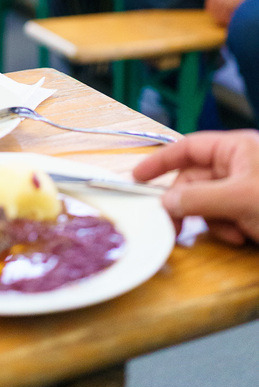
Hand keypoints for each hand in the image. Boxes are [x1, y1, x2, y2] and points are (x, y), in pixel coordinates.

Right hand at [134, 130, 258, 244]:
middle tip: (173, 227)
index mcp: (236, 149)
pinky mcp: (248, 211)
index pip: (188, 149)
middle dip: (188, 205)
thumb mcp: (240, 199)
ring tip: (231, 233)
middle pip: (194, 181)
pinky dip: (226, 230)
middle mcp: (237, 165)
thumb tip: (166, 203)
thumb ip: (200, 199)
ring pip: (206, 203)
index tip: (139, 178)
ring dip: (212, 221)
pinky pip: (222, 217)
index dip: (162, 162)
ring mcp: (243, 189)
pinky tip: (241, 237)